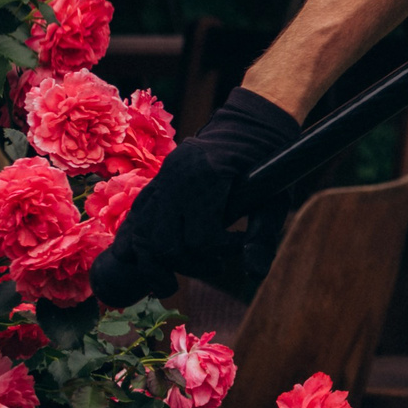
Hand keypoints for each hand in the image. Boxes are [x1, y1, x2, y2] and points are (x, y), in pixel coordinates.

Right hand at [90, 87, 299, 304]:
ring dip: (155, 267)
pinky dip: (134, 250)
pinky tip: (152, 267)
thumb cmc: (268, 159)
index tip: (238, 246)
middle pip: (164, 245)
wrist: (250, 123)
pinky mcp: (152, 187)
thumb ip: (263, 235)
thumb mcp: (275, 195)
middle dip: (189, 265)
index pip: (200, 238)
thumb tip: (256, 276)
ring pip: (140, 239)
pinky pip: (132, 225)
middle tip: (216, 267)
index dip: (221, 252)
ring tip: (173, 284)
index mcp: (207, 177)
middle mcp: (175, 178)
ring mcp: (160, 181)